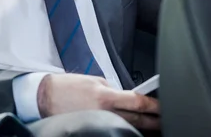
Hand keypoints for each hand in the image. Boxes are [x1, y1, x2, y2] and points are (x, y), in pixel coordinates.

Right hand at [37, 73, 159, 129]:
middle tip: (165, 119)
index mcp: (105, 96)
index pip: (136, 101)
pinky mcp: (92, 129)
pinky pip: (114, 129)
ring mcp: (98, 123)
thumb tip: (124, 96)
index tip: (162, 106)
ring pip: (127, 126)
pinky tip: (133, 129)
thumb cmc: (67, 86)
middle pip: (136, 118)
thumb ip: (111, 89)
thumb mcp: (93, 80)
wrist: (45, 97)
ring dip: (142, 126)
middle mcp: (104, 112)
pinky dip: (125, 128)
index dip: (153, 105)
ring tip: (154, 126)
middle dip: (153, 120)